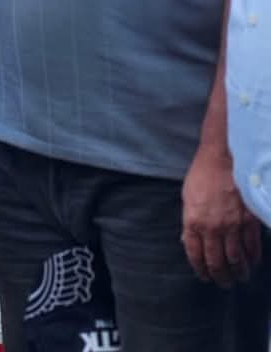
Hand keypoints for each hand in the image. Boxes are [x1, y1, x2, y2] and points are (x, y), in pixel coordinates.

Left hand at [181, 145, 262, 285]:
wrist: (222, 158)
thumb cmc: (202, 175)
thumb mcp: (187, 196)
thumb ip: (189, 220)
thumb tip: (189, 239)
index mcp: (193, 221)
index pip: (195, 255)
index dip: (200, 269)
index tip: (204, 277)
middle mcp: (212, 228)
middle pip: (217, 262)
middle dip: (220, 277)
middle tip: (223, 283)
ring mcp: (232, 226)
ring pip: (236, 260)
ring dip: (238, 272)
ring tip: (239, 278)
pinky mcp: (249, 221)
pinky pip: (252, 247)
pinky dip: (253, 259)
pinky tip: (252, 263)